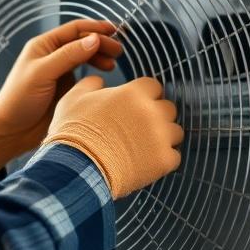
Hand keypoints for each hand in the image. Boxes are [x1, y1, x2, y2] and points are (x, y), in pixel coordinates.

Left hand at [0, 19, 122, 170]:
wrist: (11, 130)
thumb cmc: (18, 99)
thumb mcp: (42, 74)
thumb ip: (68, 56)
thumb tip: (94, 39)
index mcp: (43, 46)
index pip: (74, 30)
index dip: (95, 28)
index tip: (114, 30)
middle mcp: (52, 55)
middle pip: (81, 42)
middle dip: (101, 43)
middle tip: (118, 50)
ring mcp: (59, 71)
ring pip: (84, 57)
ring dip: (99, 57)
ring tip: (113, 63)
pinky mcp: (64, 88)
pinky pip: (83, 75)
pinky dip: (95, 72)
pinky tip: (103, 76)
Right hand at [46, 74, 183, 198]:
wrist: (76, 168)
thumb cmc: (73, 133)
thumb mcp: (73, 98)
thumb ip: (91, 84)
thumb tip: (99, 81)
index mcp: (133, 93)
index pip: (153, 86)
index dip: (145, 96)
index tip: (136, 106)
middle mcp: (152, 111)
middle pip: (168, 108)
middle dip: (157, 116)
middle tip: (139, 128)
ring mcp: (161, 137)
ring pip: (175, 132)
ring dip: (163, 138)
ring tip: (144, 147)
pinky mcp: (164, 160)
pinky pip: (174, 157)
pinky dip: (163, 160)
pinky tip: (146, 163)